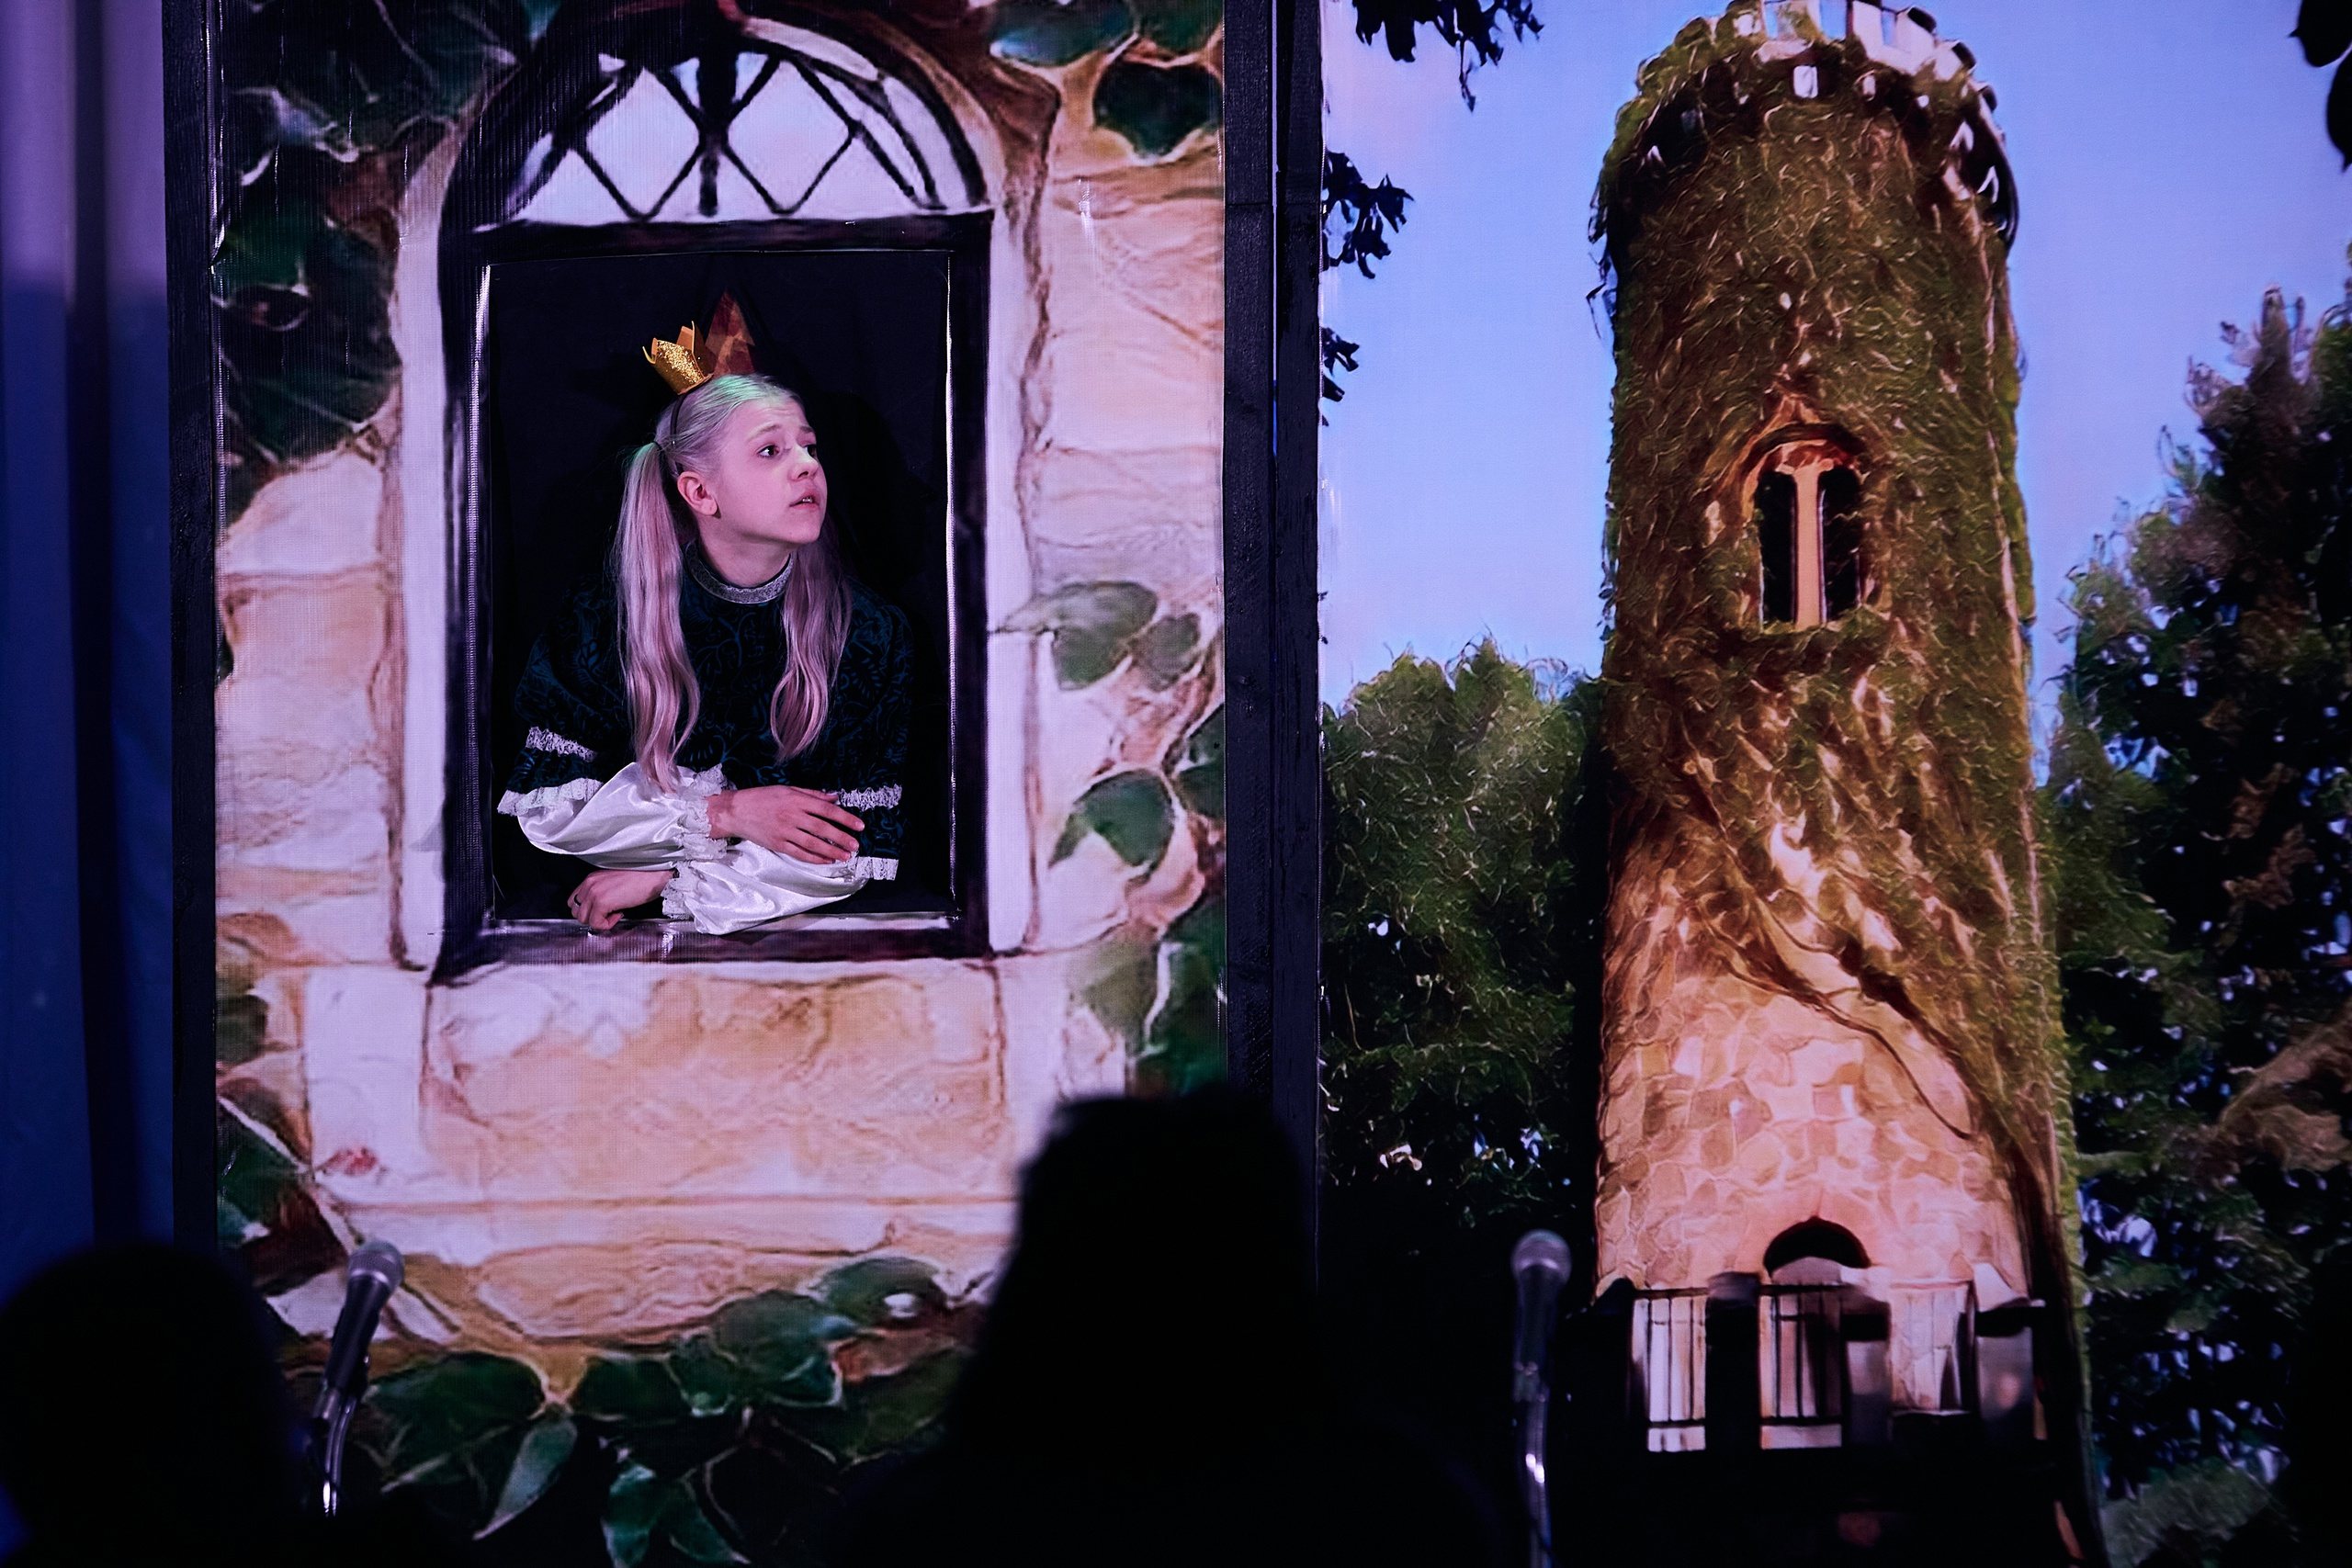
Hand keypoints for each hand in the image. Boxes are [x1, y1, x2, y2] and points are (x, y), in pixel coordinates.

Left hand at [568, 867, 673, 932]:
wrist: (654, 875)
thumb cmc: (641, 878)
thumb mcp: (614, 882)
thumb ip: (602, 892)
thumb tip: (599, 909)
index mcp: (591, 878)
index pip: (575, 901)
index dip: (588, 910)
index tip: (602, 910)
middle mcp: (589, 884)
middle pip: (576, 912)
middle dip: (592, 917)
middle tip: (609, 913)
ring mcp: (594, 893)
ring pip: (583, 919)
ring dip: (599, 921)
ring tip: (615, 913)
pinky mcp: (601, 902)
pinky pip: (595, 923)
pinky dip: (606, 924)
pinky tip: (619, 914)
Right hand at [707, 786, 863, 864]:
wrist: (736, 811)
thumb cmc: (762, 797)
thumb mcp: (788, 789)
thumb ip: (812, 794)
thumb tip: (834, 797)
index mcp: (796, 800)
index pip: (827, 810)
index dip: (845, 818)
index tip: (859, 825)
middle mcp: (792, 816)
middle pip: (823, 829)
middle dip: (842, 838)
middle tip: (856, 844)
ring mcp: (784, 831)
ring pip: (813, 844)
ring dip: (832, 851)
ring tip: (845, 855)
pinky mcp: (777, 844)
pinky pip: (800, 853)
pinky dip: (815, 858)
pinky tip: (826, 860)